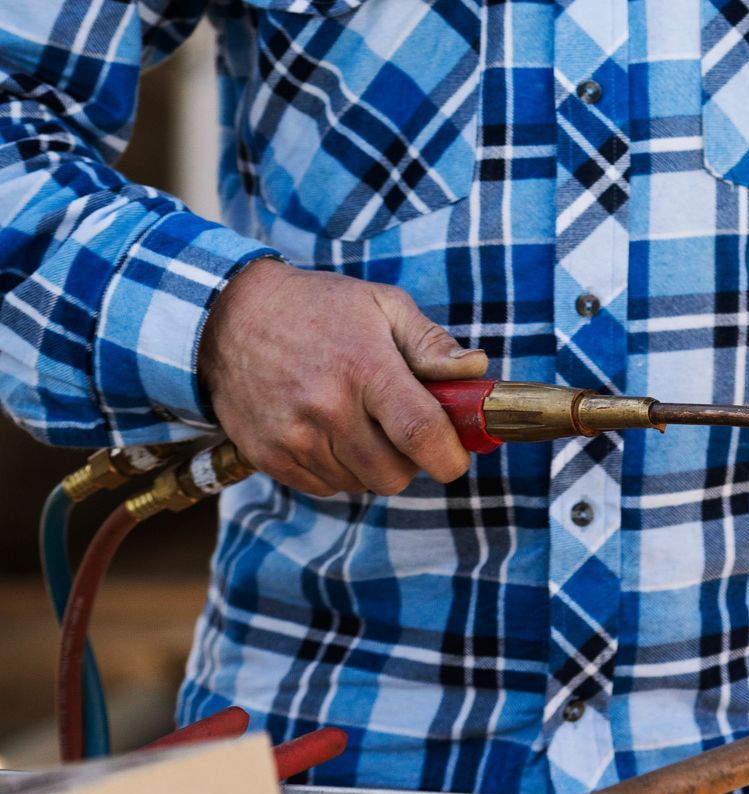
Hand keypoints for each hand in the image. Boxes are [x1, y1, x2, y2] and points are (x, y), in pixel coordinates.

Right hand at [200, 260, 487, 495]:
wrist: (227, 316)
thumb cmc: (319, 307)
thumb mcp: (383, 305)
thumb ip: (433, 343)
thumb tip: (476, 370)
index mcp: (365, 370)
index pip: (421, 435)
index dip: (449, 458)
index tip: (454, 456)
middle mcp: (327, 409)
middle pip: (394, 475)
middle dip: (409, 459)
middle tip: (399, 427)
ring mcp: (293, 437)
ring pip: (361, 484)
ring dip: (371, 463)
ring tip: (358, 421)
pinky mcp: (268, 455)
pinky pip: (325, 487)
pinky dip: (336, 469)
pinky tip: (327, 431)